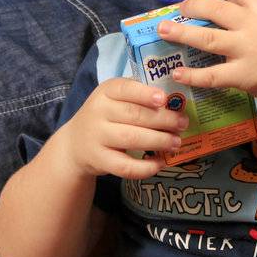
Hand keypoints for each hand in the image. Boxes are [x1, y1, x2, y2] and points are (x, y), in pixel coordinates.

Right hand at [54, 78, 187, 181]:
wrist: (74, 144)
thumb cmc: (105, 117)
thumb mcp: (114, 99)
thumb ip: (138, 96)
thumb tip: (173, 102)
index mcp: (106, 92)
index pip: (125, 89)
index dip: (145, 94)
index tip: (164, 99)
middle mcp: (98, 112)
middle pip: (134, 115)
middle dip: (163, 120)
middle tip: (183, 124)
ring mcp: (97, 137)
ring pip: (131, 139)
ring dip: (158, 141)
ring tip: (176, 143)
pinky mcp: (99, 160)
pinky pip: (125, 166)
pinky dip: (145, 167)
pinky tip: (160, 163)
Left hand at [158, 0, 256, 104]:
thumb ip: (256, 8)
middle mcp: (253, 26)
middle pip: (214, 9)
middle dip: (192, 6)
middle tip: (180, 9)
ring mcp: (246, 51)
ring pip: (207, 38)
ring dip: (181, 33)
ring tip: (163, 30)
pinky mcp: (242, 76)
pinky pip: (212, 75)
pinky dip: (192, 75)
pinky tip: (178, 73)